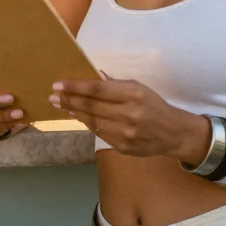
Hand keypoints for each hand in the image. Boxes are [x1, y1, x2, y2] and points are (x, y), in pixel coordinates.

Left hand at [50, 78, 207, 159]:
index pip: (97, 90)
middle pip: (91, 106)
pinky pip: (98, 132)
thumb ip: (115, 85)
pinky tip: (77, 116)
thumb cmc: (154, 105)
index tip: (58, 84)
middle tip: (52, 96)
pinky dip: (86, 123)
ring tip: (61, 105)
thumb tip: (92, 78)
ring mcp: (124, 133)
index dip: (75, 87)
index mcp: (133, 95)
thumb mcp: (139, 88)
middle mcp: (128, 114)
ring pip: (91, 121)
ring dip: (74, 112)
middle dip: (69, 100)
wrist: (173, 133)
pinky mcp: (121, 146)